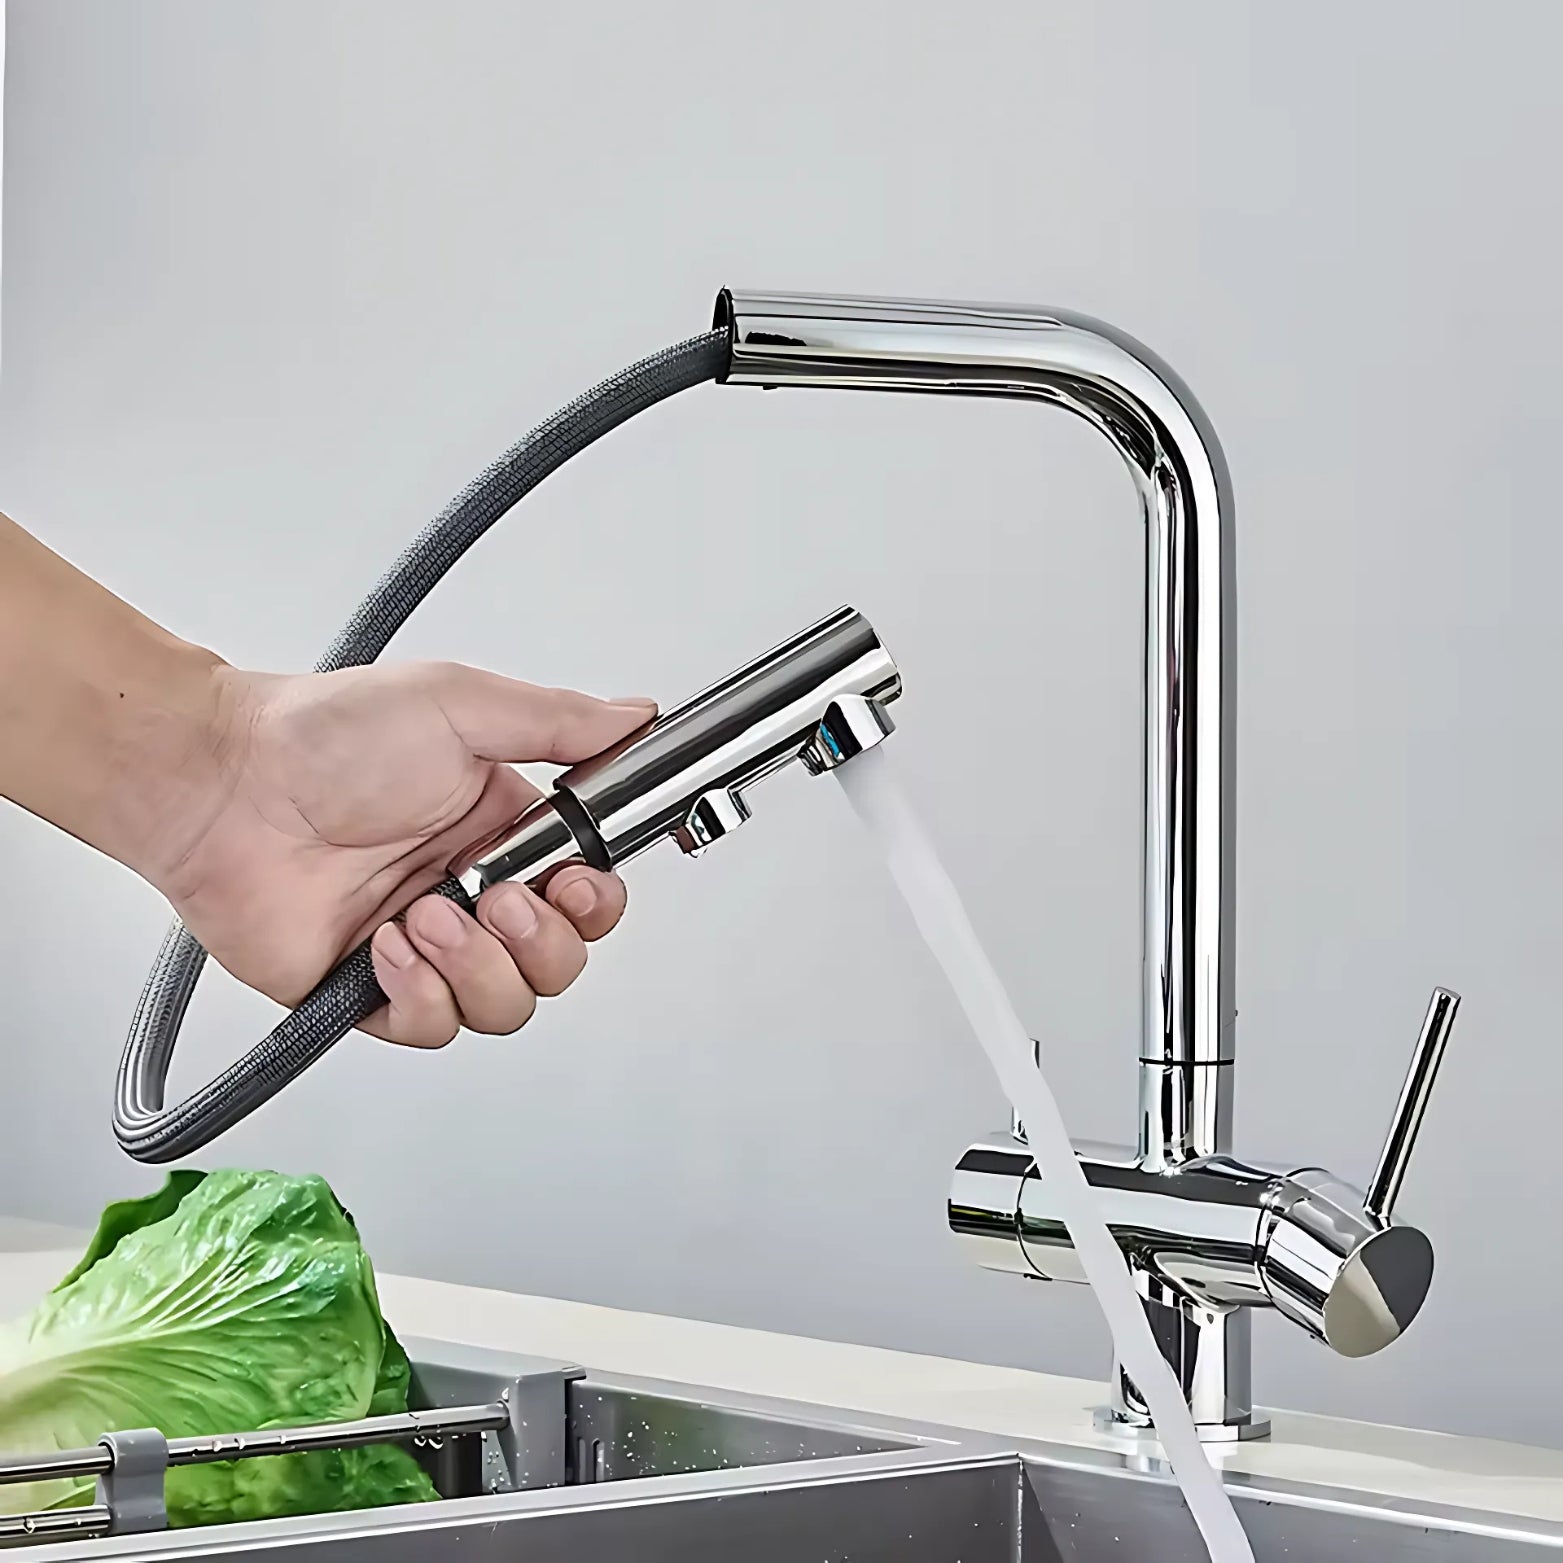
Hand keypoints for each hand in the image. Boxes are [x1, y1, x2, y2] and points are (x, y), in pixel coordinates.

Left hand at [155, 662, 654, 1046]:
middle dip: (539, 942)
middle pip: (557, 965)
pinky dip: (420, 995)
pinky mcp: (369, 991)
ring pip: (504, 1006)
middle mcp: (471, 894)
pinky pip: (433, 1028)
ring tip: (423, 913)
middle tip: (494, 896)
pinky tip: (387, 945)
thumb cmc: (325, 735)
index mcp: (503, 831)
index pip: (586, 897)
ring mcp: (423, 947)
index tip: (573, 882)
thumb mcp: (460, 705)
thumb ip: (558, 722)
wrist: (223, 784)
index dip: (593, 905)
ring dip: (476, 966)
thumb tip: (636, 718)